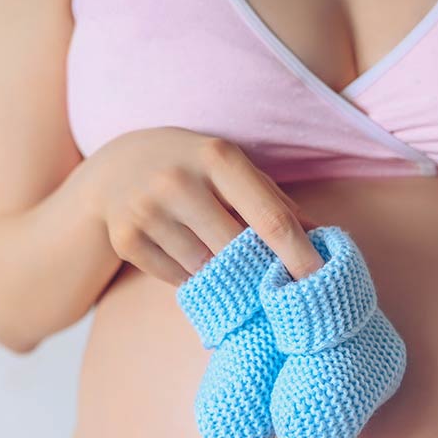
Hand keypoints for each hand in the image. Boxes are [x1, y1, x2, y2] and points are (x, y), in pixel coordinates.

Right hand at [74, 126, 323, 284]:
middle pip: (236, 249)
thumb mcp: (231, 168)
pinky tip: (183, 252)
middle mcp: (178, 180)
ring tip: (212, 251)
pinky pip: (175, 279)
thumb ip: (275, 201)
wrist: (116, 168)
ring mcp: (146, 211)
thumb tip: (321, 238)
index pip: (269, 217)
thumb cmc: (192, 167)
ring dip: (219, 271)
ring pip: (204, 269)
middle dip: (256, 267)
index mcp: (217, 157)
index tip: (320, 280)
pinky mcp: (126, 239)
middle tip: (267, 276)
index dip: (299, 254)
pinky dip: (188, 276)